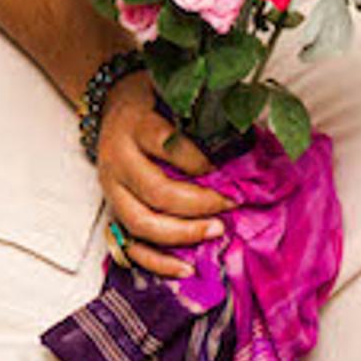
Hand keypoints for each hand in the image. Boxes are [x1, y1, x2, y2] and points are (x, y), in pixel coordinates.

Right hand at [96, 78, 229, 281]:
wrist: (112, 106)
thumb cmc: (152, 100)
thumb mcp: (172, 91)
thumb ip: (202, 111)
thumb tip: (249, 136)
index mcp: (134, 126)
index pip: (165, 145)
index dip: (198, 161)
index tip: (226, 170)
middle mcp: (117, 160)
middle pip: (156, 191)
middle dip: (199, 204)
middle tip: (229, 205)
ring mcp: (112, 191)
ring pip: (142, 223)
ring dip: (183, 234)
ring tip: (216, 231)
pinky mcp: (113, 213)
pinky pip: (130, 248)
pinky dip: (158, 263)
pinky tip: (186, 270)